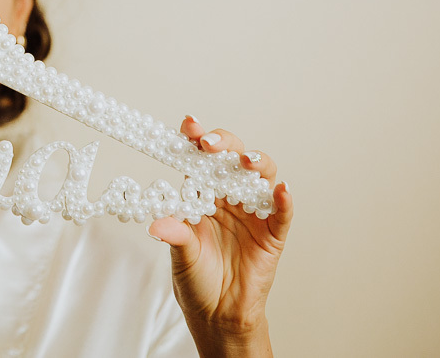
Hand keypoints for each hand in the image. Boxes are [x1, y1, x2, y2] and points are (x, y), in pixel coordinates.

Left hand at [148, 116, 292, 356]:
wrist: (218, 313)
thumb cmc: (196, 278)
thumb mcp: (180, 255)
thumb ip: (174, 235)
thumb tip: (155, 223)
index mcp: (203, 194)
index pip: (200, 160)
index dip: (197, 140)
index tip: (188, 126)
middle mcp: (229, 197)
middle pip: (232, 159)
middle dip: (224, 145)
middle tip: (210, 144)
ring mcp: (253, 213)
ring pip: (261, 177)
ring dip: (256, 164)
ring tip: (246, 161)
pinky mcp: (273, 234)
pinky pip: (282, 213)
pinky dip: (284, 200)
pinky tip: (281, 190)